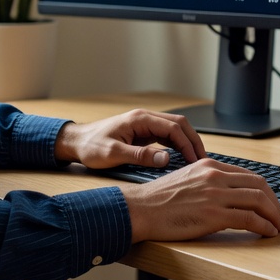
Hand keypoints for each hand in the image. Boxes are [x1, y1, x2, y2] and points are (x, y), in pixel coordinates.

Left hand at [53, 109, 206, 169]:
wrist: (76, 142)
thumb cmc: (91, 146)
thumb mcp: (114, 154)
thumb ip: (140, 156)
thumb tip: (166, 158)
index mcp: (140, 119)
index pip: (173, 128)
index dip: (188, 143)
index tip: (196, 160)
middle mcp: (145, 119)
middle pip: (179, 125)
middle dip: (193, 141)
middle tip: (203, 160)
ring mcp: (144, 125)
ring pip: (174, 130)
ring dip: (187, 143)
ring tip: (196, 160)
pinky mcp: (142, 133)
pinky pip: (166, 137)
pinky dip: (177, 145)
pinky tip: (182, 157)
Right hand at [123, 158, 279, 240]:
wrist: (140, 209)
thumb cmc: (159, 200)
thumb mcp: (187, 180)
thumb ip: (208, 182)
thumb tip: (228, 195)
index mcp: (209, 166)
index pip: (248, 175)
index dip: (265, 191)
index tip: (270, 203)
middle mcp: (215, 176)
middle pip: (260, 185)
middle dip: (275, 202)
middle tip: (279, 216)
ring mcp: (215, 195)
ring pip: (259, 201)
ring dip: (274, 215)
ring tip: (277, 227)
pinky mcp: (214, 215)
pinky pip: (249, 219)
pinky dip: (264, 226)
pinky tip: (267, 232)